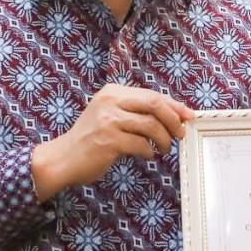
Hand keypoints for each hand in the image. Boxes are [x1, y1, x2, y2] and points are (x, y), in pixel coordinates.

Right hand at [31, 85, 193, 199]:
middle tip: (180, 134)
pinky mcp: (108, 140)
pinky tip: (146, 156)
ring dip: (163, 140)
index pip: (152, 94)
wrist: (63, 158)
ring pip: (151, 126)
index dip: (174, 106)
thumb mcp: (110, 115)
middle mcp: (110, 101)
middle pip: (155, 104)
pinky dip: (149, 152)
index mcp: (112, 92)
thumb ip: (135, 111)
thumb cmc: (91, 139)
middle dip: (173, 120)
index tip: (188, 116)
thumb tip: (173, 116)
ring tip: (163, 149)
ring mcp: (108, 121)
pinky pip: (141, 145)